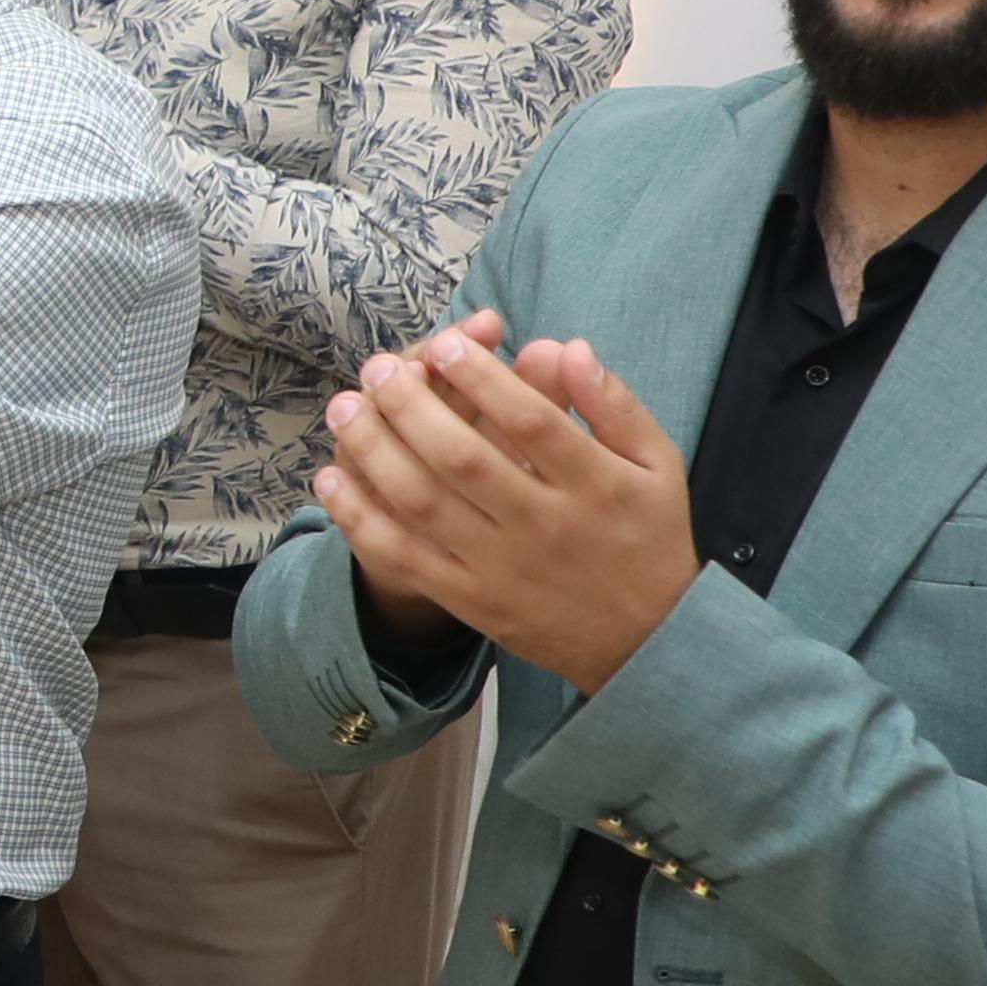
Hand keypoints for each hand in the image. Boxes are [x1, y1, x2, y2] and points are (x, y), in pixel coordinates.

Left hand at [312, 318, 703, 693]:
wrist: (649, 643)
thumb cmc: (650, 537)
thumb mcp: (656, 464)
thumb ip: (614, 404)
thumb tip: (567, 346)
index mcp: (596, 485)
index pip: (531, 421)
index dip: (483, 378)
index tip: (448, 342)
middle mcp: (546, 526)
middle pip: (463, 458)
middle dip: (410, 406)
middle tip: (378, 368)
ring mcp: (504, 568)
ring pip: (424, 503)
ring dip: (373, 451)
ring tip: (344, 407)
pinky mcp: (473, 602)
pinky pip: (405, 557)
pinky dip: (361, 518)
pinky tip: (330, 479)